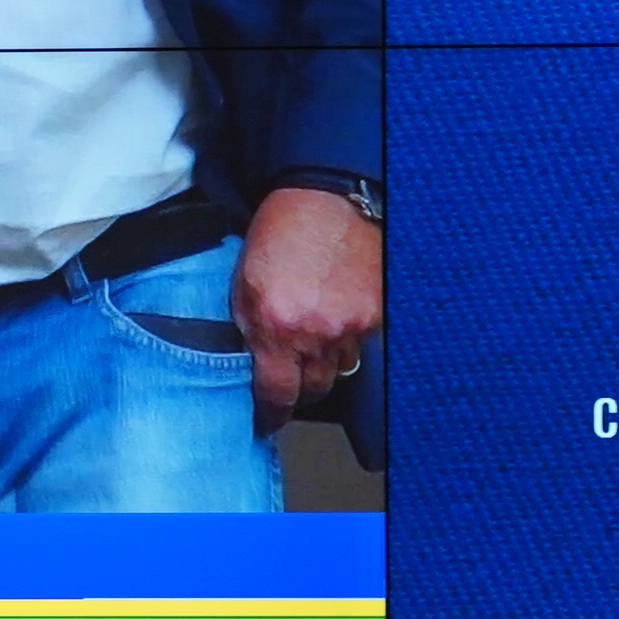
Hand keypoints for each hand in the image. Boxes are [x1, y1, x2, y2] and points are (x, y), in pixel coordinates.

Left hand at [233, 185, 382, 435]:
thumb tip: (251, 366)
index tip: (266, 421)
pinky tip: (334, 312)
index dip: (270, 415)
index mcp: (277, 328)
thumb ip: (247, 330)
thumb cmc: (280, 233)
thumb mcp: (242, 285)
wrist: (325, 198)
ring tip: (312, 334)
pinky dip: (346, 336)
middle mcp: (317, 333)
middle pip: (313, 389)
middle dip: (299, 388)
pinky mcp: (376, 315)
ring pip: (338, 367)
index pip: (277, 395)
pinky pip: (360, 343)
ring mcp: (351, 326)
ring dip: (323, 360)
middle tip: (289, 376)